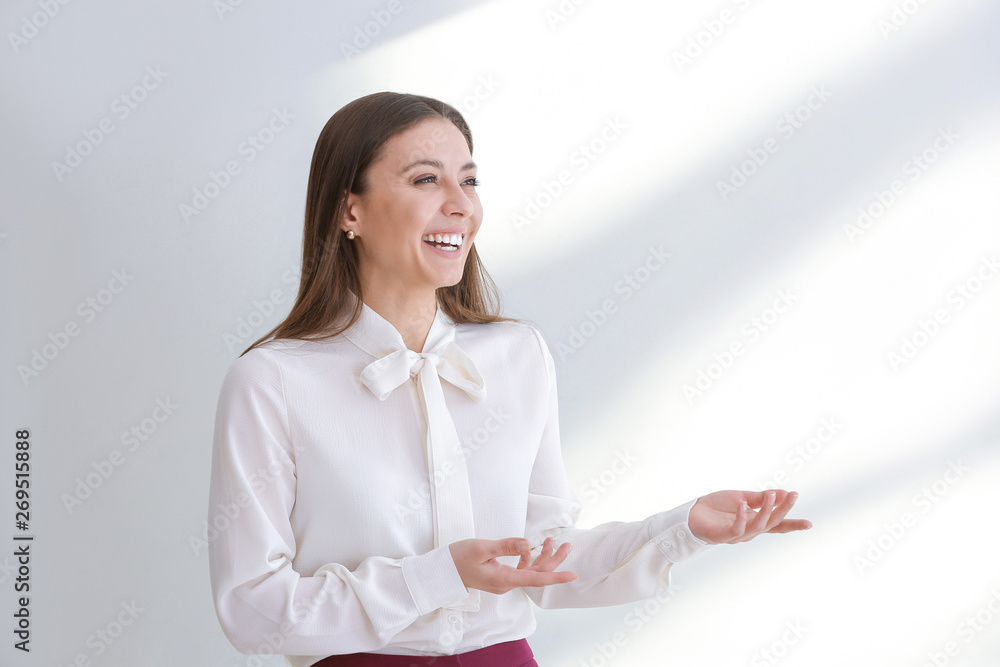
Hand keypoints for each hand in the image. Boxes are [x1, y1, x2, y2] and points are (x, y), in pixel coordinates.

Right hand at [449, 536, 577, 594]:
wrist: (441, 571)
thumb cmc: (457, 558)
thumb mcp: (481, 548)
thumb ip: (506, 546)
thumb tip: (528, 544)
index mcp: (503, 579)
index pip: (536, 579)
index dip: (556, 576)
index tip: (573, 575)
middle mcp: (507, 583)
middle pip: (538, 574)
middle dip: (555, 560)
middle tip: (568, 545)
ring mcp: (504, 581)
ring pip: (531, 571)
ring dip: (544, 557)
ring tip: (554, 541)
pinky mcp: (500, 576)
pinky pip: (521, 570)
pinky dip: (530, 558)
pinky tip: (532, 547)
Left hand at [689, 489, 811, 544]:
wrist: (691, 513)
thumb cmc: (716, 506)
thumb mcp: (741, 497)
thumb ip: (760, 498)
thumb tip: (782, 492)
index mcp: (755, 522)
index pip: (777, 524)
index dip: (793, 524)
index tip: (810, 524)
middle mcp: (749, 531)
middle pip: (771, 523)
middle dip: (783, 509)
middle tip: (793, 495)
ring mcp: (737, 535)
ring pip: (757, 525)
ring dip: (765, 510)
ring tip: (770, 495)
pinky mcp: (723, 536)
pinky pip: (736, 528)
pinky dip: (741, 517)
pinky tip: (744, 505)